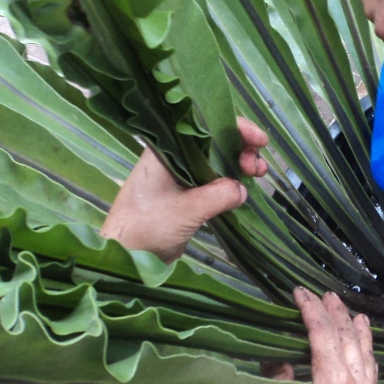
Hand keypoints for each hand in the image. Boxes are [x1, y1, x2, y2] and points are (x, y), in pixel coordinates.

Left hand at [99, 117, 269, 262]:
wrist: (124, 257)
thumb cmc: (146, 226)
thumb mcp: (186, 210)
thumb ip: (218, 195)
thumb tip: (242, 188)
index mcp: (166, 150)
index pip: (205, 126)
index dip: (235, 128)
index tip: (259, 140)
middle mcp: (173, 157)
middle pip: (214, 141)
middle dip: (241, 148)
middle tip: (257, 168)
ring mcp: (179, 176)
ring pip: (215, 161)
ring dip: (238, 164)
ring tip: (257, 175)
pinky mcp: (185, 194)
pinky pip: (212, 180)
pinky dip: (230, 180)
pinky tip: (243, 187)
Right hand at [263, 289, 377, 383]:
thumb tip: (278, 361)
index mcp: (332, 383)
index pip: (323, 335)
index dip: (311, 310)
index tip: (300, 293)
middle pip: (348, 339)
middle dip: (336, 314)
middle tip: (326, 295)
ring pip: (366, 354)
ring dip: (359, 331)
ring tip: (355, 314)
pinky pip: (372, 372)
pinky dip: (368, 354)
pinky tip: (366, 353)